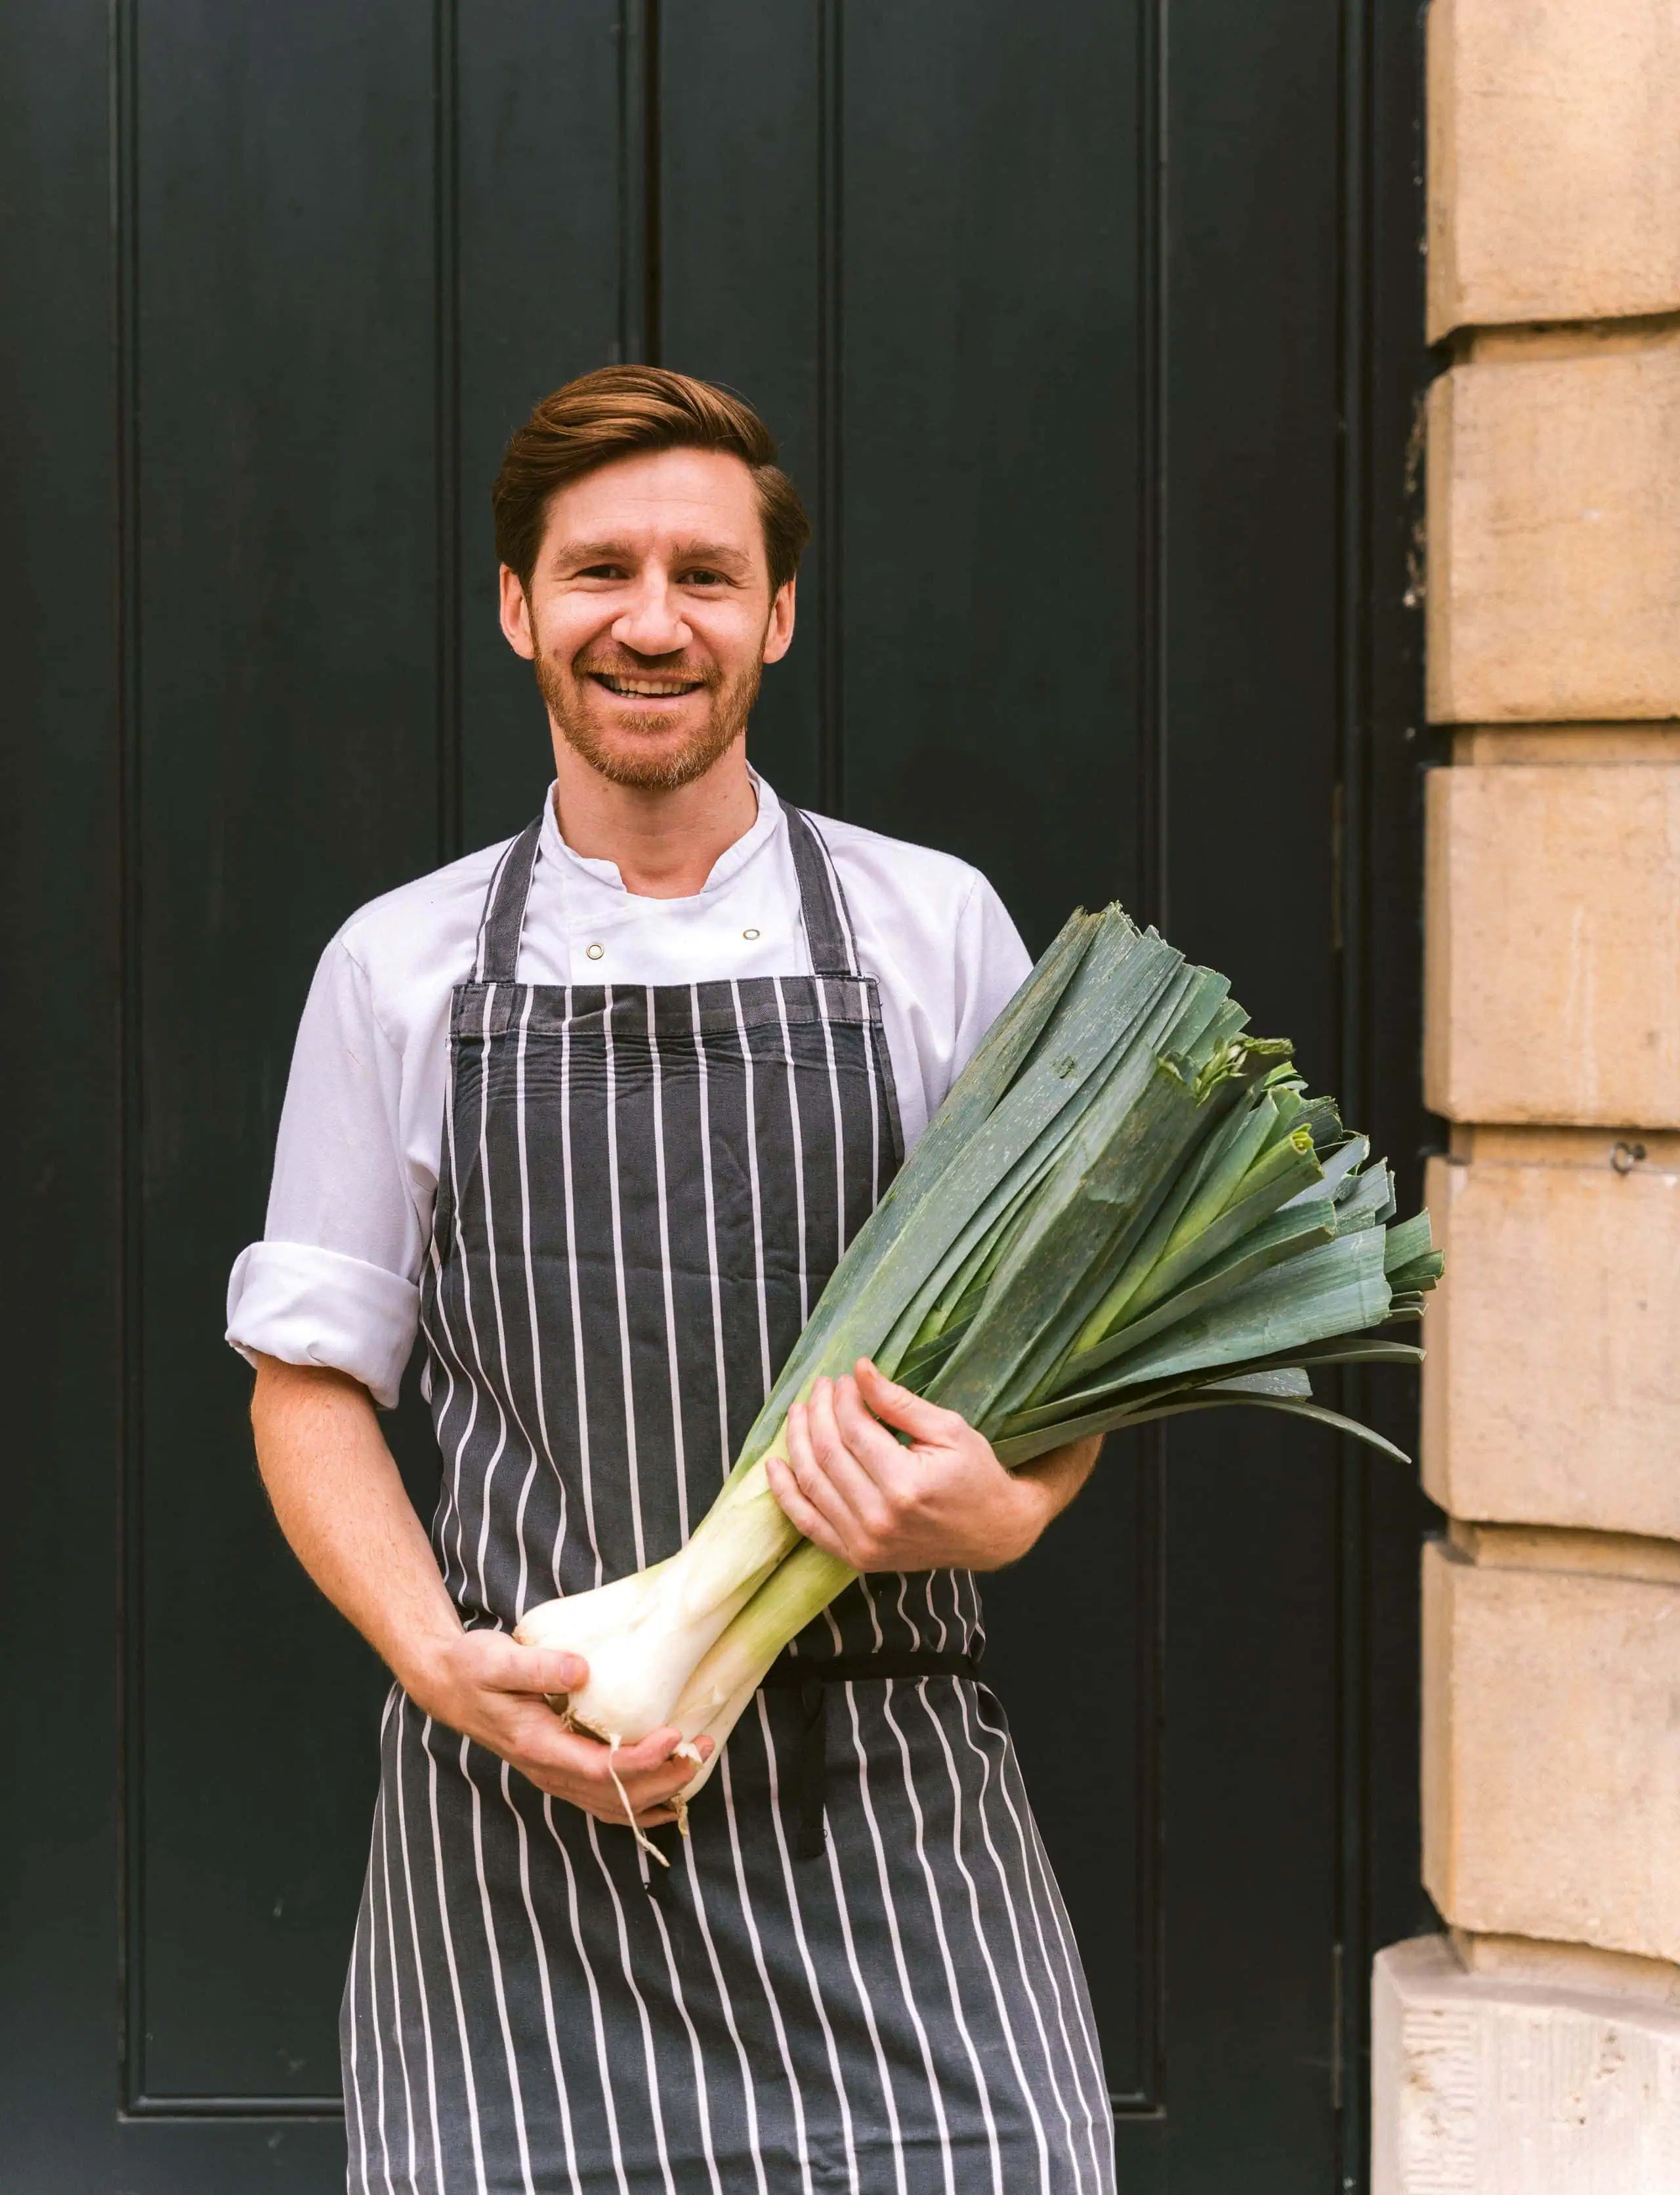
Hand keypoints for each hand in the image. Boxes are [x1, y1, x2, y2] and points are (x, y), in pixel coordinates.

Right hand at [403, 1628, 710, 1829]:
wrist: (449, 1684)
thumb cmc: (474, 1668)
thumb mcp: (498, 1660)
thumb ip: (538, 1667)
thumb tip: (581, 1671)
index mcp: (537, 1747)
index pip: (599, 1769)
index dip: (641, 1760)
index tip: (674, 1735)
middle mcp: (548, 1771)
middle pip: (616, 1794)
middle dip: (666, 1777)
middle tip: (704, 1747)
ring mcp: (555, 1775)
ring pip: (613, 1804)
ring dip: (660, 1791)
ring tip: (698, 1765)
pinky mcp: (561, 1769)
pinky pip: (605, 1800)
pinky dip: (640, 1804)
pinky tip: (669, 1797)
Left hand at [766, 1359, 1050, 1573]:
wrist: (992, 1532)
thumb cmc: (975, 1474)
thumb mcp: (948, 1429)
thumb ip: (899, 1402)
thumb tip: (859, 1370)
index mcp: (905, 1485)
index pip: (854, 1429)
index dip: (844, 1398)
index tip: (847, 1378)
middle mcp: (878, 1519)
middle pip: (827, 1453)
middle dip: (818, 1412)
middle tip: (821, 1386)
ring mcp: (864, 1544)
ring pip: (811, 1483)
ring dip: (797, 1442)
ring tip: (798, 1412)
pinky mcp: (856, 1558)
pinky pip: (808, 1523)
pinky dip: (786, 1494)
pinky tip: (774, 1465)